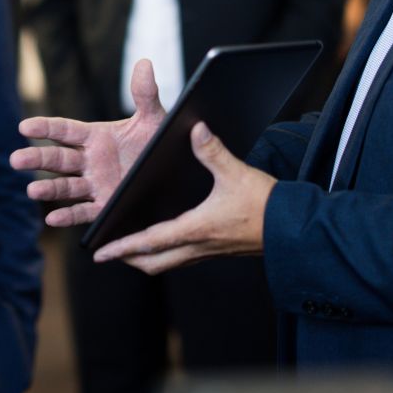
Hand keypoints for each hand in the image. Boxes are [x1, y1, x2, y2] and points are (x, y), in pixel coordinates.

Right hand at [10, 58, 166, 227]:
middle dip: (36, 160)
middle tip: (15, 160)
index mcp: (96, 137)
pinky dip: (68, 216)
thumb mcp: (154, 120)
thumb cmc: (160, 144)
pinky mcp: (105, 206)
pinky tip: (52, 219)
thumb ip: (145, 94)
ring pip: (65, 187)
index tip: (24, 127)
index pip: (64, 131)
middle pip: (57, 159)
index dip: (44, 128)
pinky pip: (83, 212)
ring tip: (31, 191)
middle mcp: (90, 161)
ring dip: (48, 189)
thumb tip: (143, 63)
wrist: (176, 175)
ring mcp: (95, 185)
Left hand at [92, 121, 275, 273]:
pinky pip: (182, 258)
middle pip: (152, 262)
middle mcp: (197, 246)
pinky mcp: (217, 251)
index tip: (99, 251)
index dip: (121, 247)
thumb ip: (212, 151)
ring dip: (145, 258)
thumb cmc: (265, 204)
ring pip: (166, 263)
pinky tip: (163, 240)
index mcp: (195, 229)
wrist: (293, 228)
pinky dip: (164, 253)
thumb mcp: (236, 172)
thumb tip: (195, 128)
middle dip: (126, 258)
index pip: (149, 242)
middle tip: (106, 251)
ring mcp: (207, 252)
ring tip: (127, 248)